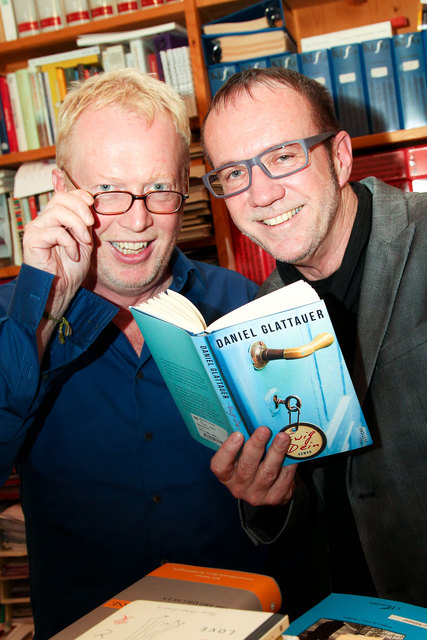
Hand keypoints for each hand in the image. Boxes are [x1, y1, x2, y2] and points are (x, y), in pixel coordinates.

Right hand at [23, 189, 94, 311]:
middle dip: (81, 209)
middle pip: (60, 199)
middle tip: (91, 224)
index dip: (79, 196)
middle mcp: (44, 220)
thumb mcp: (84, 240)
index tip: (92, 204)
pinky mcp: (32, 239)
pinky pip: (55, 232)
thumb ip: (85, 223)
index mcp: (55, 218)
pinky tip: (73, 255)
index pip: (65, 195)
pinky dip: (69, 243)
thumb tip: (90, 205)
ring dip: (77, 226)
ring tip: (84, 242)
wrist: (63, 288)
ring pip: (58, 212)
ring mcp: (36, 228)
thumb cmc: (72, 267)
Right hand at [210, 426, 296, 505]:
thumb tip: (255, 420)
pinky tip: (292, 451)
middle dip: (257, 446)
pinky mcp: (275, 498)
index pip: (220, 465)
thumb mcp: (241, 456)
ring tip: (283, 437)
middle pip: (247, 467)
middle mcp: (239, 487)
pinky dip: (289, 464)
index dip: (228, 450)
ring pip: (268, 473)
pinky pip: (284, 480)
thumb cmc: (251, 464)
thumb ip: (244, 443)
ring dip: (276, 452)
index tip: (238, 434)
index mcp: (226, 475)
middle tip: (264, 430)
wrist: (265, 488)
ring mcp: (257, 495)